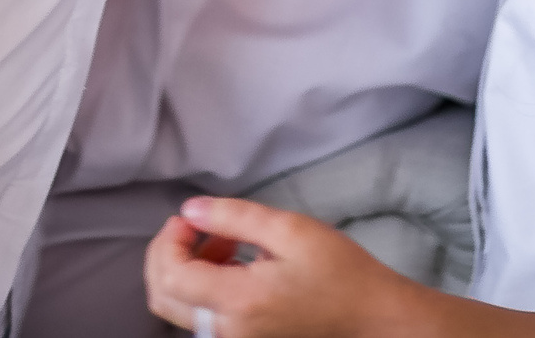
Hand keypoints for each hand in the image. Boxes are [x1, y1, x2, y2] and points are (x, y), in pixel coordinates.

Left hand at [144, 197, 416, 337]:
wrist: (372, 318)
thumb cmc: (339, 272)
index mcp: (239, 302)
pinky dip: (203, 286)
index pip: (171, 275)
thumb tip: (190, 210)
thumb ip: (234, 217)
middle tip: (194, 225)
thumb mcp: (290, 230)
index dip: (169, 241)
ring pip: (178, 308)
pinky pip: (201, 317)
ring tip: (225, 240)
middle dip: (167, 254)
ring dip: (187, 269)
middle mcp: (228, 331)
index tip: (190, 217)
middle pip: (162, 297)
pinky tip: (234, 263)